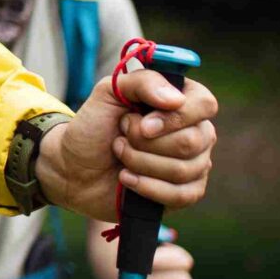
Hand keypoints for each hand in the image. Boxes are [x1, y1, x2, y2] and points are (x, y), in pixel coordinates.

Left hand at [36, 65, 217, 220]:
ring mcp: (194, 164)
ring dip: (139, 162)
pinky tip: (127, 178)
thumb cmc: (95, 126)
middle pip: (191, 141)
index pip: (205, 104)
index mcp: (182, 102)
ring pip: (183, 169)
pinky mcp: (185, 193)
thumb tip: (176, 100)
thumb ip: (141, 83)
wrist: (74, 166)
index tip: (142, 124)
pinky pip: (181, 195)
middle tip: (120, 137)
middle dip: (144, 142)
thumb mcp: (108, 93)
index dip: (175, 117)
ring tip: (120, 154)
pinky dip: (147, 187)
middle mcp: (196, 132)